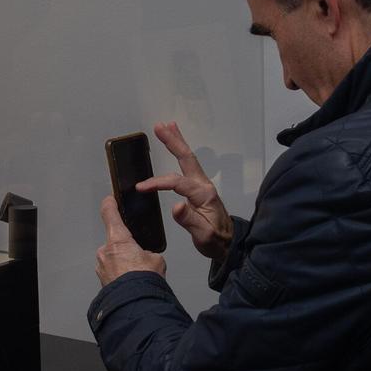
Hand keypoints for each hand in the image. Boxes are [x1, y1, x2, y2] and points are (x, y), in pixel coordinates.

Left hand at [96, 195, 165, 285]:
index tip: (110, 199)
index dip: (110, 204)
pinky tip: (131, 280)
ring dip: (123, 261)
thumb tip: (146, 257)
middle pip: (115, 240)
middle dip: (126, 246)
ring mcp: (101, 265)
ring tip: (137, 272)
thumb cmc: (144, 281)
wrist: (135, 304)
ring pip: (113, 257)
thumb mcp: (156, 259)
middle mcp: (105, 251)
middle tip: (139, 257)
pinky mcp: (102, 278)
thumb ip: (148, 252)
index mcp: (118, 240)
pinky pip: (111, 270)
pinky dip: (120, 272)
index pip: (109, 213)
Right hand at [138, 122, 232, 260]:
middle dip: (173, 141)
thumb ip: (189, 220)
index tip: (141, 187)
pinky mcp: (199, 188)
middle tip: (160, 126)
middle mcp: (203, 185)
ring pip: (188, 159)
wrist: (229, 244)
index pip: (177, 182)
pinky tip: (175, 145)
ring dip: (177, 142)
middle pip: (187, 158)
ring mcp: (202, 185)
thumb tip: (176, 206)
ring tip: (167, 126)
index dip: (158, 183)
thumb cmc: (215, 241)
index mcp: (203, 195)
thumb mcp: (203, 235)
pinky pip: (187, 166)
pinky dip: (180, 152)